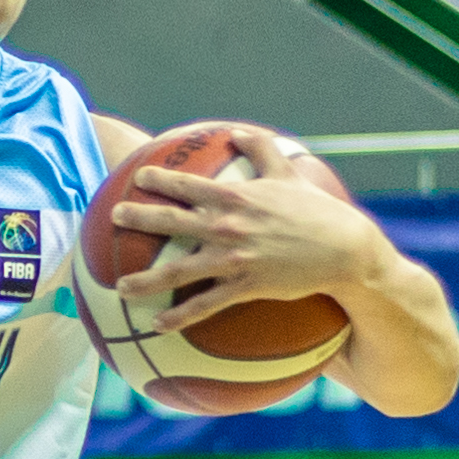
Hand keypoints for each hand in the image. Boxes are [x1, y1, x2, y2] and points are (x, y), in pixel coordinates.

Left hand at [111, 128, 374, 329]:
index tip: (137, 178)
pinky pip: (205, 304)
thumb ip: (261, 150)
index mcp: (236, 197)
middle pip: (172, 222)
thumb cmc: (317, 211)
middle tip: (114, 217)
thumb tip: (238, 131)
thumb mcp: (289, 172)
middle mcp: (228, 226)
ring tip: (120, 288)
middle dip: (139, 218)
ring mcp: (234, 258)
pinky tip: (157, 326)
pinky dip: (179, 317)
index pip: (188, 185)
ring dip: (146, 280)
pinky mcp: (245, 286)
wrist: (344, 250)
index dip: (160, 181)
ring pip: (179, 270)